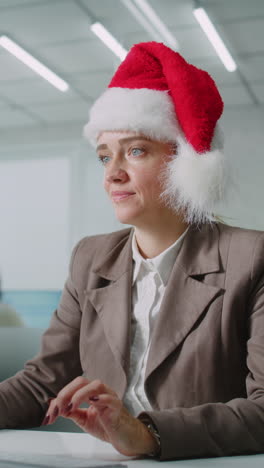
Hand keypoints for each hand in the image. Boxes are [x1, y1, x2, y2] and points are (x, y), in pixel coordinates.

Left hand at [43, 376, 158, 456]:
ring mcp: (110, 397)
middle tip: (58, 409)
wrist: (124, 437)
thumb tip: (55, 406)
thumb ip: (72, 412)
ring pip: (96, 385)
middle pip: (82, 381)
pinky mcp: (117, 408)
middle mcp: (100, 391)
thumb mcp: (83, 419)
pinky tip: (92, 403)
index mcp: (91, 392)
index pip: (73, 386)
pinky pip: (110, 399)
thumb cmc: (106, 425)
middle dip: (66, 393)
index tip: (51, 414)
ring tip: (71, 407)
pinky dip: (100, 399)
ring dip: (80, 395)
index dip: (60, 397)